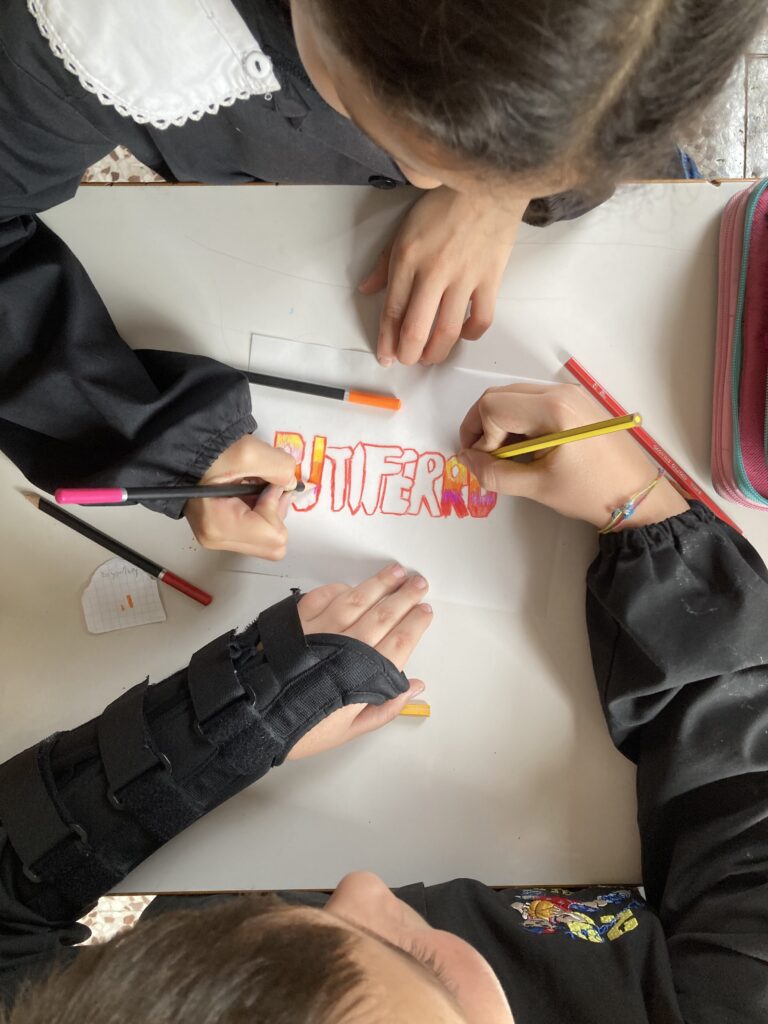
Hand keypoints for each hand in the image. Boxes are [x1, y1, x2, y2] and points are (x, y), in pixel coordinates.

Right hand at [184, 434, 297, 556]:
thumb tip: (291, 485)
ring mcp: (218, 539)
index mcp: (221, 526)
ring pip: (266, 541)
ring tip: (253, 488)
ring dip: (268, 513)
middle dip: (276, 513)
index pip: (274, 535)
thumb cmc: (208, 452)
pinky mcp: (220, 533)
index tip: (268, 484)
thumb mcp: (249, 452)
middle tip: (266, 486)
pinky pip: (254, 534)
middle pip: (273, 545)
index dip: (277, 507)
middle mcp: (218, 540)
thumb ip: (280, 468)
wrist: (182, 452)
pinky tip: (247, 494)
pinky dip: (259, 515)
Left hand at [287, 564, 432, 759]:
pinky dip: (340, 588)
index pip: (400, 641)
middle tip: (419, 583)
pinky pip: (324, 595)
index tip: (425, 611)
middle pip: (384, 614)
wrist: (253, 715)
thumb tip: (414, 687)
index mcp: (365, 673)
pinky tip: (352, 585)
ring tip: (396, 571)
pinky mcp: (298, 619)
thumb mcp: (349, 730)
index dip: (415, 624)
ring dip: (379, 584)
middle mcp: (348, 644)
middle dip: (405, 596)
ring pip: (358, 598)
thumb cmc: (300, 729)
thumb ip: (385, 708)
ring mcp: (322, 627)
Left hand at [359, 187, 524, 365]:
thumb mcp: (404, 227)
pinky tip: (463, 335)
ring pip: (447, 331)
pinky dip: (471, 334)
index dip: (387, 340)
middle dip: (409, 354)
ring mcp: (464, 278)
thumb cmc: (444, 202)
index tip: (386, 357)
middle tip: (408, 360)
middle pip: (417, 328)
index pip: (392, 311)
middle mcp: (434, 272)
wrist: (487, 181)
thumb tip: (367, 289)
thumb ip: (384, 263)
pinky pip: (480, 319)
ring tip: (430, 357)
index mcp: (408, 259)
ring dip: (436, 352)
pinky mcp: (490, 279)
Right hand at [459, 383, 689, 528]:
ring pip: (514, 397)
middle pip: (499, 396)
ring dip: (500, 424)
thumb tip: (466, 461)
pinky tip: (526, 449)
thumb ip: (495, 474)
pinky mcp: (576, 402)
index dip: (480, 436)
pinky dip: (519, 421)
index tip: (488, 464)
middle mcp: (560, 391)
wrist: (638, 496)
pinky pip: (533, 401)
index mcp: (552, 409)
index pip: (492, 407)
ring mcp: (570, 393)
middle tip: (487, 459)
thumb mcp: (538, 487)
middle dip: (484, 426)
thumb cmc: (591, 492)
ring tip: (508, 457)